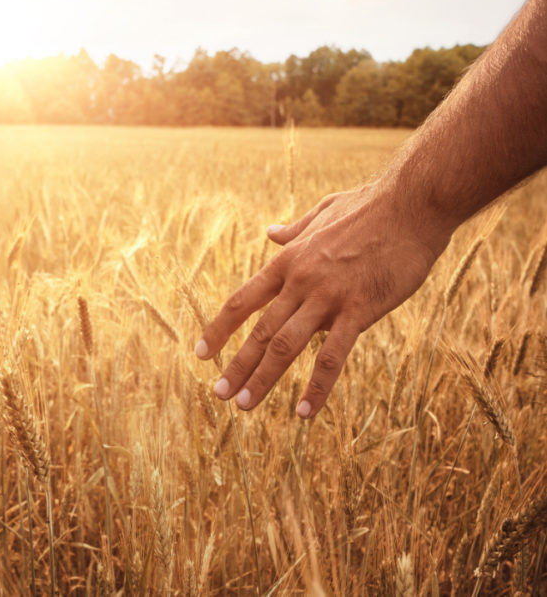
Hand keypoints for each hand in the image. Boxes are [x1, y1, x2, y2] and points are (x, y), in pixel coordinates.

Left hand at [194, 181, 447, 417]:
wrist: (414, 203)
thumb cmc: (371, 207)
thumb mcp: (323, 213)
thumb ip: (295, 230)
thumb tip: (271, 233)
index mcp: (288, 261)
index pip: (242, 301)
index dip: (219, 329)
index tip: (201, 353)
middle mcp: (300, 281)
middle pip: (259, 331)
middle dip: (236, 366)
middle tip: (218, 394)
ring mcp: (328, 296)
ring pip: (285, 346)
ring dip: (262, 379)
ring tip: (244, 405)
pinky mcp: (360, 309)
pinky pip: (332, 356)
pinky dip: (316, 386)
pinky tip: (304, 411)